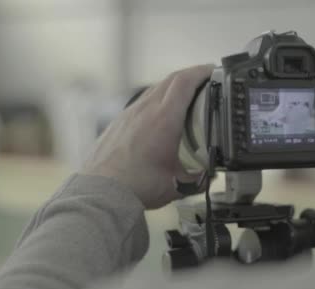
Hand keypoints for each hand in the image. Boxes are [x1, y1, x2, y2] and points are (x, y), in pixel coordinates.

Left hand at [81, 64, 213, 208]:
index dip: (201, 72)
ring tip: (185, 96)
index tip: (213, 71)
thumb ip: (200, 178)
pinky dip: (156, 100)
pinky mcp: (119, 122)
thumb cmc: (136, 185)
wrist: (102, 191)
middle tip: (204, 80)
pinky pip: (141, 102)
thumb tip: (210, 176)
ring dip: (172, 87)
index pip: (185, 82)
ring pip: (155, 89)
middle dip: (190, 75)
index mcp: (164, 119)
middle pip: (171, 80)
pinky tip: (160, 115)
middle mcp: (146, 110)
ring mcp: (130, 114)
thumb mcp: (179, 184)